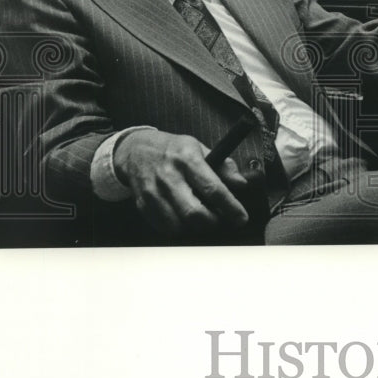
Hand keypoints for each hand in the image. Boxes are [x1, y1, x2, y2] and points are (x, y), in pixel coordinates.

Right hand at [114, 128, 249, 236]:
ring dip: (195, 228)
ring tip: (202, 218)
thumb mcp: (200, 148)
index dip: (230, 207)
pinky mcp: (143, 204)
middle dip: (213, 222)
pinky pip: (164, 228)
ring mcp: (153, 192)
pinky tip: (184, 218)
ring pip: (178, 225)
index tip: (241, 218)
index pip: (213, 189)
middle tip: (221, 219)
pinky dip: (179, 228)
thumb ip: (224, 166)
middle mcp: (169, 176)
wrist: (136, 149)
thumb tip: (241, 185)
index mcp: (187, 159)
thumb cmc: (174, 150)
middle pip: (194, 213)